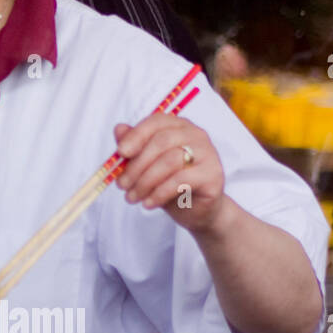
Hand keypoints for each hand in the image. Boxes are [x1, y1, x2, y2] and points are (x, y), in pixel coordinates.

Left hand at [114, 114, 224, 234]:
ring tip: (132, 197)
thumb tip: (119, 129)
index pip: (157, 122)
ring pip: (170, 161)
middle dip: (136, 165)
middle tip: (121, 185)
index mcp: (179, 126)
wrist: (196, 210)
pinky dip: (159, 193)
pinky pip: (181, 180)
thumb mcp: (145, 165)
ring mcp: (208, 153)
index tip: (120, 152)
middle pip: (161, 141)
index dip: (136, 135)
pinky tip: (148, 203)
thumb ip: (134, 147)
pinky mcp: (213, 174)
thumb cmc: (169, 183)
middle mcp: (196, 135)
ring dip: (145, 181)